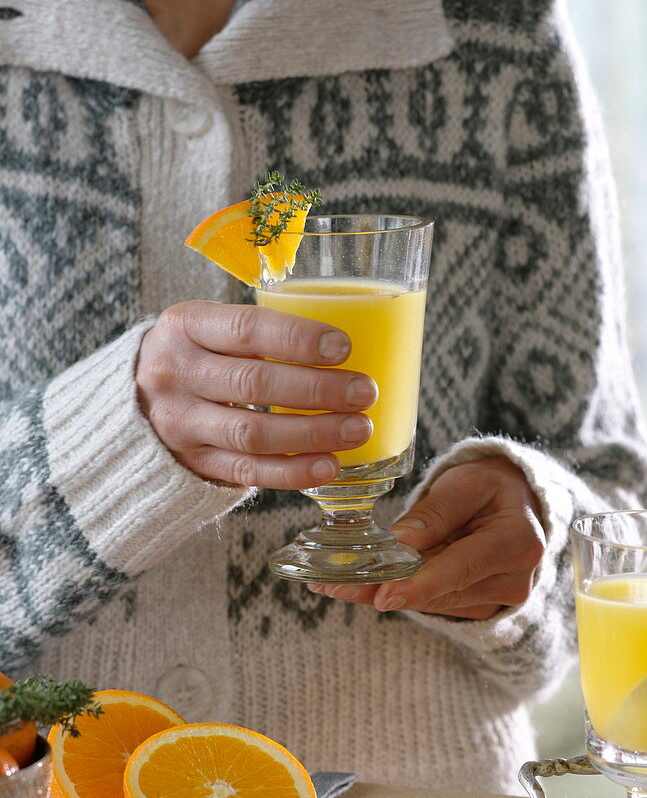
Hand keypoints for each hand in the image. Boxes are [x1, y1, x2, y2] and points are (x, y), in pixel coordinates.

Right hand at [136, 300, 377, 487]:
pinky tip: (328, 465)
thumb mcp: (208, 328)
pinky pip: (248, 471)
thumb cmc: (195, 356)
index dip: (299, 340)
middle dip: (318, 389)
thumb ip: (257, 333)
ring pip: (254, 433)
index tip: (344, 348)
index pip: (247, 330)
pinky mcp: (193, 462)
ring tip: (357, 430)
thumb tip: (344, 350)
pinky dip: (293, 471)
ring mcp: (180, 423)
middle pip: (255, 383)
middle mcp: (176, 373)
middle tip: (364, 392)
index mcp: (185, 326)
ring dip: (313, 433)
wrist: (131, 402)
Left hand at [307, 456, 546, 618]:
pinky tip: (365, 585)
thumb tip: (402, 542)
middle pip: (441, 592)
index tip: (383, 595)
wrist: (516, 507)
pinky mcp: (481, 608)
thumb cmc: (490, 489)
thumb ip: (437, 512)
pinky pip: (435, 605)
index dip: (419, 583)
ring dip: (386, 593)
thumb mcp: (467, 483)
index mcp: (518, 542)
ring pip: (433, 603)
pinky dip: (402, 593)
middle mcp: (515, 580)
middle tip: (335, 585)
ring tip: (337, 582)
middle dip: (387, 589)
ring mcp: (499, 600)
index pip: (462, 567)